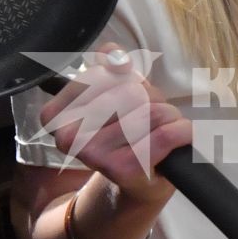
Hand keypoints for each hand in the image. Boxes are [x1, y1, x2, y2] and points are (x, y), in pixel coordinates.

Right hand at [26, 43, 189, 206]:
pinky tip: (179, 135)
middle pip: (129, 90)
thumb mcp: (114, 91)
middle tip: (150, 115)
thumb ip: (110, 66)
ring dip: (168, 115)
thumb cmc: (125, 131)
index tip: (128, 98)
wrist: (138, 181)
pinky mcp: (123, 169)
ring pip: (150, 111)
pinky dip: (181, 131)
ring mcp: (94, 155)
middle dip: (151, 97)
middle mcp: (67, 136)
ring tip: (162, 128)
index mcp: (56, 114)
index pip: (102, 73)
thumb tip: (116, 57)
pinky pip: (165, 135)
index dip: (126, 79)